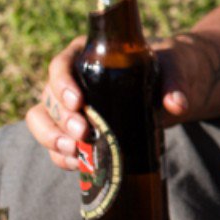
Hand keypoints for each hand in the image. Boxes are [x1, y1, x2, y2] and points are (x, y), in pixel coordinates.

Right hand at [24, 37, 197, 171]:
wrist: (173, 87)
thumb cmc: (168, 68)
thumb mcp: (175, 68)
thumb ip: (175, 83)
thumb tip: (177, 105)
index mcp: (87, 55)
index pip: (61, 65)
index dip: (62, 84)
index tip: (79, 102)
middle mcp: (72, 80)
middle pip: (49, 97)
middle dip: (62, 118)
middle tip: (84, 132)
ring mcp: (69, 107)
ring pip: (42, 121)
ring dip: (53, 139)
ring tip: (76, 151)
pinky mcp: (75, 130)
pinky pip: (55, 144)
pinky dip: (61, 155)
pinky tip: (77, 164)